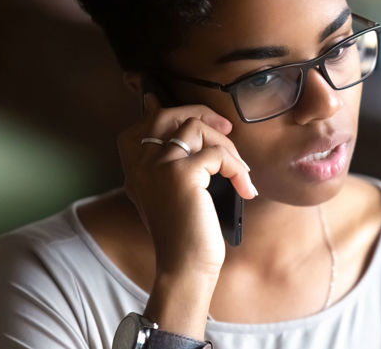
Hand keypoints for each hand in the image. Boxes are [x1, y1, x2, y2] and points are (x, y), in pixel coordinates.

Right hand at [116, 93, 256, 278]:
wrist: (184, 267)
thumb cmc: (185, 233)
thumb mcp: (171, 193)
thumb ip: (174, 164)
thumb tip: (198, 131)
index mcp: (135, 167)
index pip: (148, 120)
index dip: (178, 113)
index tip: (205, 125)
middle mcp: (141, 162)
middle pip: (167, 114)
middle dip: (201, 114)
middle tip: (226, 130)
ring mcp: (158, 165)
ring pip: (195, 128)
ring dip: (226, 145)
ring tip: (239, 171)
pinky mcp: (181, 174)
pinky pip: (218, 154)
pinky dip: (237, 169)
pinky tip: (245, 189)